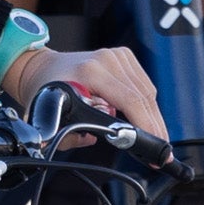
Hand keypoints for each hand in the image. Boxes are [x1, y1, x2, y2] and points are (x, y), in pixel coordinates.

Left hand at [7, 43, 165, 139]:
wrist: (41, 66)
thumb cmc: (44, 89)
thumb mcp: (49, 117)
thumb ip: (69, 136)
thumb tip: (92, 140)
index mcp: (90, 71)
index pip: (130, 100)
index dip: (146, 125)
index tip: (155, 144)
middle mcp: (106, 60)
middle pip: (144, 97)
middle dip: (155, 126)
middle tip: (162, 150)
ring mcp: (116, 55)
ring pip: (148, 91)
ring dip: (154, 116)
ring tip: (156, 138)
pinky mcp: (122, 56)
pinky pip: (144, 84)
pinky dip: (147, 103)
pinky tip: (146, 118)